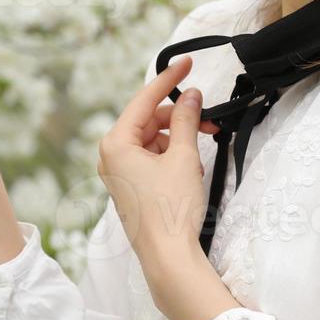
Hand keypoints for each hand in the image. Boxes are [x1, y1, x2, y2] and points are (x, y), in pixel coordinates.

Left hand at [96, 55, 220, 259]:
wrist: (168, 256)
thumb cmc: (171, 209)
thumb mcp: (184, 158)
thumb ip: (187, 121)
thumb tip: (192, 96)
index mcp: (115, 143)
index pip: (144, 99)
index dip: (169, 79)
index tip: (187, 62)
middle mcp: (110, 156)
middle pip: (149, 120)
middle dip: (180, 118)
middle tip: (209, 120)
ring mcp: (119, 173)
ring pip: (153, 140)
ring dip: (179, 140)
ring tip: (201, 152)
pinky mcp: (130, 187)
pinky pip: (152, 159)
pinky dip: (173, 157)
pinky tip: (191, 169)